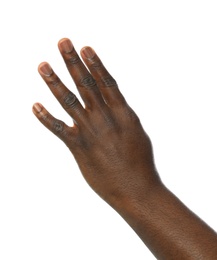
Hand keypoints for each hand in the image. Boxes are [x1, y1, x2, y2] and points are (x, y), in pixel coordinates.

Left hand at [32, 38, 160, 208]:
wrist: (136, 190)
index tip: (85, 48)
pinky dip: (45, 117)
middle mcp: (105, 119)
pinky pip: (58, 129)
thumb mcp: (136, 132)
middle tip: (63, 42)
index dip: (95, 64)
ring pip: (68, 101)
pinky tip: (34, 106)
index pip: (106, 82)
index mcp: (123, 114)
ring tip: (42, 65)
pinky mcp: (78, 148)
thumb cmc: (141, 162)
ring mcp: (90, 133)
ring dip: (54, 82)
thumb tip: (111, 104)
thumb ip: (122, 116)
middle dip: (73, 62)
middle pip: (86, 85)